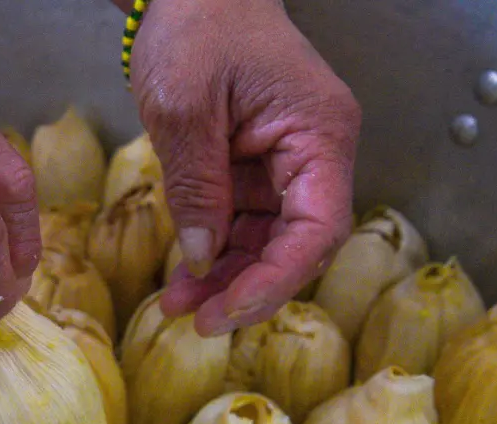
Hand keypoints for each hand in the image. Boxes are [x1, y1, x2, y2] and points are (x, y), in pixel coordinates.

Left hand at [129, 0, 360, 335]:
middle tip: (198, 322)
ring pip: (268, 243)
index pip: (317, 229)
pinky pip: (245, 225)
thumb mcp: (185, 106)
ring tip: (178, 307)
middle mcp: (315, 155)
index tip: (227, 311)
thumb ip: (197, 186)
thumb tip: (203, 258)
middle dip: (248, 288)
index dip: (276, 280)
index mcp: (319, 134)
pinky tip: (184, 280)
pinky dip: (216, 253)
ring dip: (227, 280)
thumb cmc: (199, 24)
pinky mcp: (258, 170)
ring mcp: (287, 165)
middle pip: (297, 244)